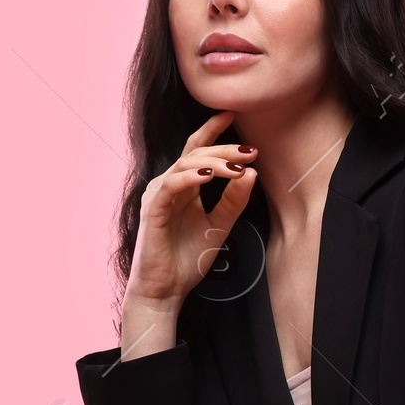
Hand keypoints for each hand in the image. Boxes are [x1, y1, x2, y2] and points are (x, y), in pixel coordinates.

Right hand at [120, 113, 256, 359]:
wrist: (165, 290)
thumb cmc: (186, 260)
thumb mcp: (219, 226)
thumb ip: (234, 202)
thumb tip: (252, 173)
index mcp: (184, 187)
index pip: (197, 150)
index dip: (213, 130)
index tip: (233, 114)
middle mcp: (169, 185)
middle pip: (196, 154)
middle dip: (225, 149)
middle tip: (250, 151)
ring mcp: (159, 195)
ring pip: (185, 164)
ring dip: (214, 162)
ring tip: (238, 167)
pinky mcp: (153, 209)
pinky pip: (171, 185)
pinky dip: (190, 177)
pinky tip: (210, 176)